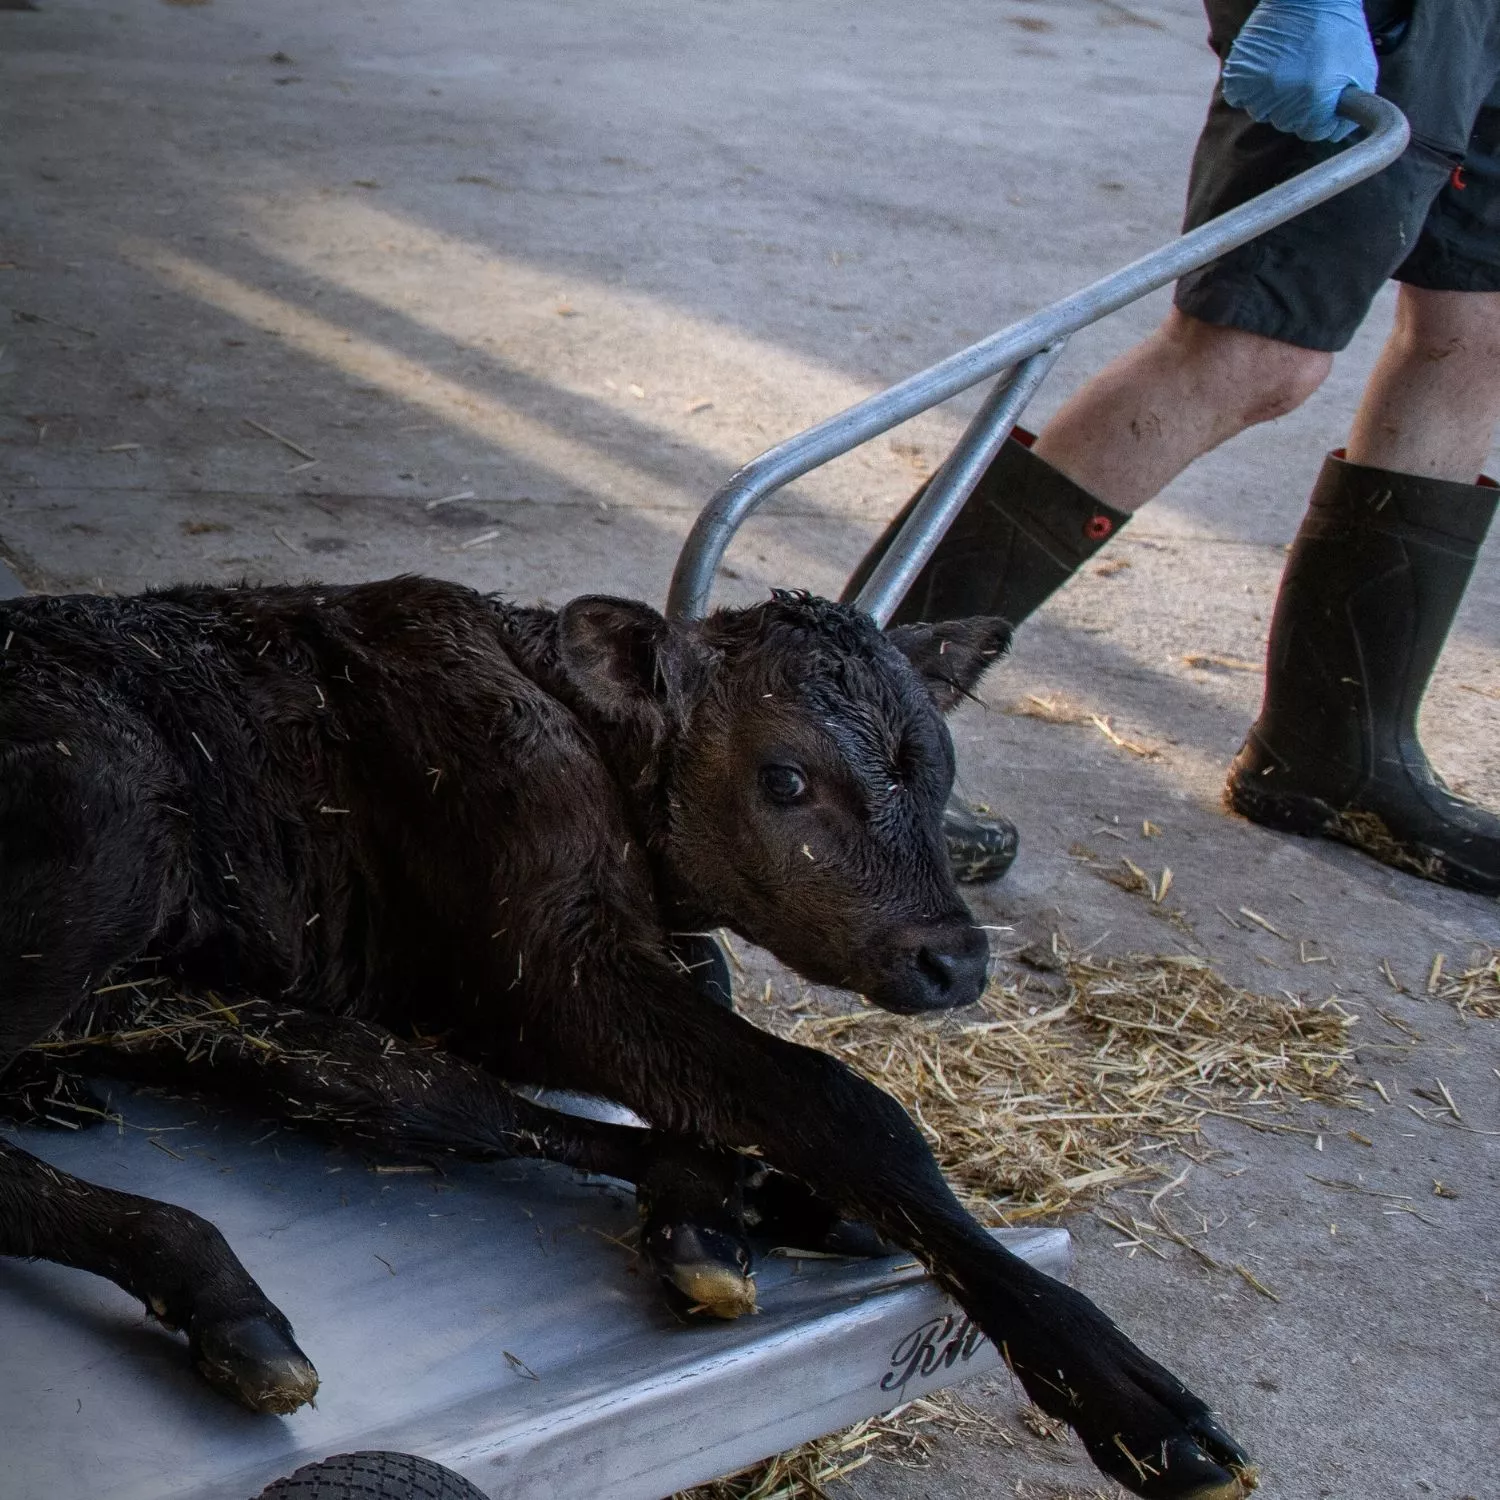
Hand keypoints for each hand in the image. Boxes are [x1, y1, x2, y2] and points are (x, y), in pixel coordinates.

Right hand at [1221, 0, 1377, 142]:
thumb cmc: (1340, 30)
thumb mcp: (1361, 69)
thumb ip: (1353, 109)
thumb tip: (1337, 134)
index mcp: (1317, 101)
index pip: (1315, 132)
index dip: (1323, 115)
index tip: (1324, 95)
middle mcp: (1285, 100)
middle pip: (1288, 123)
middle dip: (1299, 105)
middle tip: (1307, 73)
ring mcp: (1259, 89)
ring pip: (1264, 112)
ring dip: (1274, 97)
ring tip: (1288, 66)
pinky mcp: (1239, 77)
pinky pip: (1242, 98)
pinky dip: (1251, 88)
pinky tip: (1267, 67)